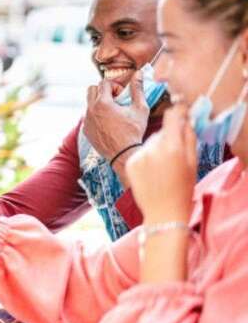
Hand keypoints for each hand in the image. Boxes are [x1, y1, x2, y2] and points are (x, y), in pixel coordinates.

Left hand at [83, 73, 149, 175]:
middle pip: (92, 89)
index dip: (115, 86)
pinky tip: (108, 124)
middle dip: (103, 91)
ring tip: (113, 113)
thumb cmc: (134, 131)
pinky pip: (88, 117)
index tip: (122, 95)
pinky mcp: (85, 130)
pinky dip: (96, 116)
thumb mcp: (140, 108)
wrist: (124, 154)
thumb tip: (138, 73)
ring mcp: (86, 121)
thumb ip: (138, 89)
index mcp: (102, 103)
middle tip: (115, 101)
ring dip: (99, 103)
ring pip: (88, 103)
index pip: (104, 82)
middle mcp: (90, 110)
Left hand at [126, 104, 196, 224]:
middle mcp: (153, 149)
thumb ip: (189, 138)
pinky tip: (151, 172)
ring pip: (150, 143)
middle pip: (161, 133)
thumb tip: (186, 119)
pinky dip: (145, 158)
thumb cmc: (182, 189)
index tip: (180, 110)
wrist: (163, 212)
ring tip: (162, 169)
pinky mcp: (130, 163)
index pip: (172, 117)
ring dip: (156, 149)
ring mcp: (139, 156)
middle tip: (174, 157)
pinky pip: (140, 153)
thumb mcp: (193, 162)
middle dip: (168, 139)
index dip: (178, 111)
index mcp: (173, 148)